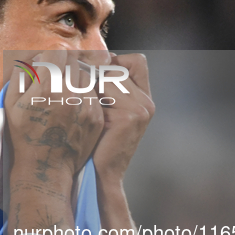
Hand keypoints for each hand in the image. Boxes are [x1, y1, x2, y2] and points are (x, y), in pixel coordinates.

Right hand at [5, 50, 103, 181]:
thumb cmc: (24, 135)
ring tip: (66, 94)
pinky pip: (94, 95)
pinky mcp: (96, 116)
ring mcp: (87, 105)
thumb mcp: (11, 102)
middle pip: (74, 63)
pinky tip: (74, 108)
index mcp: (48, 86)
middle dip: (65, 67)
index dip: (52, 57)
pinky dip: (86, 97)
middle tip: (57, 79)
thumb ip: (22, 74)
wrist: (45, 166)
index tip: (49, 64)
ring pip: (86, 77)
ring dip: (77, 80)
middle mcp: (70, 92)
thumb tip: (35, 58)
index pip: (58, 53)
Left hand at [91, 52, 154, 185]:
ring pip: (108, 77)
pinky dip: (90, 103)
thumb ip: (107, 87)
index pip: (136, 61)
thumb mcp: (106, 110)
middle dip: (97, 78)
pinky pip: (102, 92)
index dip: (114, 63)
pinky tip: (90, 120)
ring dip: (92, 90)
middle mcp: (146, 102)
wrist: (100, 174)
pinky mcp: (130, 116)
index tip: (97, 77)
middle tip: (88, 99)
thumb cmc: (96, 142)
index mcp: (143, 98)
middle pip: (117, 68)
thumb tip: (94, 60)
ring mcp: (141, 109)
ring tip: (89, 111)